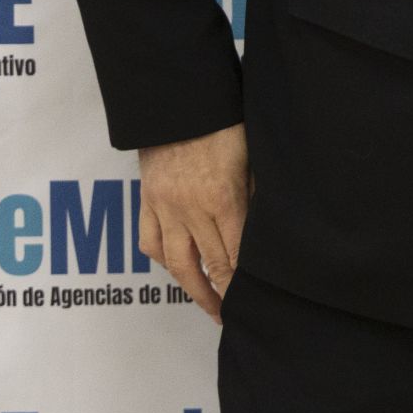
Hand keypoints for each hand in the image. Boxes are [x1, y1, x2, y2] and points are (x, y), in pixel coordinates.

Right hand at [137, 122, 249, 321]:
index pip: (235, 255)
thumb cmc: (223, 121)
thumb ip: (256, 195)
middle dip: (222, 293)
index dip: (242, 283)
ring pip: (176, 262)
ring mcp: (165, 206)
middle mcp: (190, 208)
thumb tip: (264, 230)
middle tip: (233, 314)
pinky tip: (177, 267)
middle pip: (209, 263)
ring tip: (208, 304)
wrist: (178, 98)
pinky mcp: (147, 199)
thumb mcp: (252, 156)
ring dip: (192, 288)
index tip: (252, 301)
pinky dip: (163, 259)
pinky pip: (150, 240)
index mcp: (222, 197)